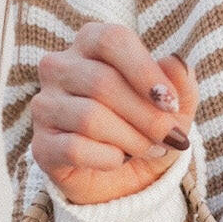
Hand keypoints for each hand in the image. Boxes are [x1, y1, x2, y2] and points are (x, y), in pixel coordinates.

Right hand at [30, 24, 198, 205]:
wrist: (126, 181)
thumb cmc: (147, 130)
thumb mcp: (174, 108)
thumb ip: (180, 82)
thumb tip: (178, 63)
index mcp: (90, 43)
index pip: (112, 40)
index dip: (145, 71)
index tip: (171, 103)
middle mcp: (59, 67)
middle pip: (102, 82)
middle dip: (146, 116)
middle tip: (169, 137)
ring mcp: (45, 105)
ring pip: (90, 117)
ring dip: (131, 139)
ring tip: (149, 149)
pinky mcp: (42, 145)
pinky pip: (75, 148)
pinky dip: (108, 159)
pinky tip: (118, 160)